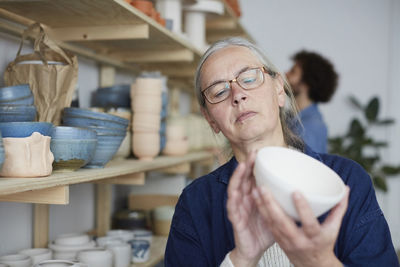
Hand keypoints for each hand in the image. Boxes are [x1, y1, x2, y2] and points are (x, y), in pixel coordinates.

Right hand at [227, 152, 274, 266]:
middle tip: (254, 153)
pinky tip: (234, 192)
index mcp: (254, 196)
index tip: (261, 152)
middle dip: (247, 165)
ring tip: (243, 166)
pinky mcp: (235, 219)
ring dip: (237, 177)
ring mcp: (238, 208)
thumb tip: (302, 190)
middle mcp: (244, 199)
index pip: (252, 176)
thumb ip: (283, 200)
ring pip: (235, 188)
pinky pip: (232, 207)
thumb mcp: (276, 212)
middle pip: (243, 178)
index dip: (255, 164)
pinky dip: (232, 199)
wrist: (255, 250)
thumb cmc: (265, 231)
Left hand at [253, 185, 349, 266]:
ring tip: (256, 190)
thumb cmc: (323, 243)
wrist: (312, 265)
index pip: (309, 223)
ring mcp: (286, 240)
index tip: (295, 192)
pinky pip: (267, 224)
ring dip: (262, 206)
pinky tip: (255, 198)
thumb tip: (345, 189)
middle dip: (272, 205)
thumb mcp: (334, 228)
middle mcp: (298, 239)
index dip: (302, 208)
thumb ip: (339, 208)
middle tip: (264, 188)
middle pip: (283, 222)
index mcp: (314, 237)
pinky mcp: (277, 239)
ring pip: (271, 222)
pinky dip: (261, 211)